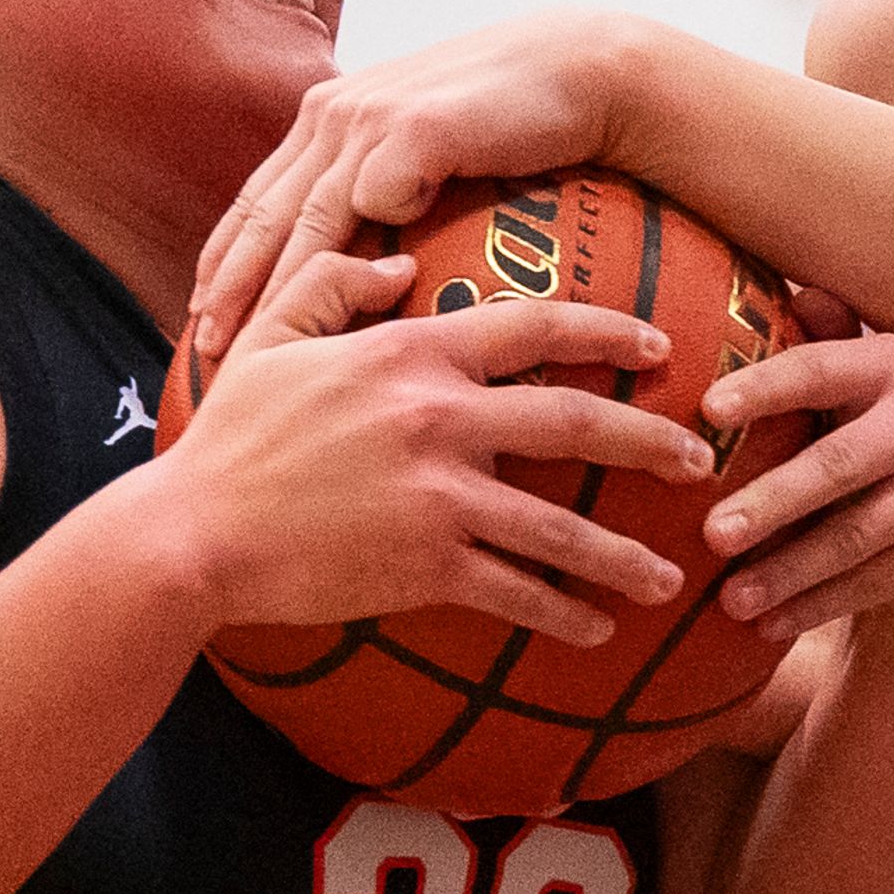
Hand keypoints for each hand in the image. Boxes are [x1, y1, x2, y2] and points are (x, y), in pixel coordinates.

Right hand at [151, 245, 711, 645]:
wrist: (191, 535)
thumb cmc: (231, 438)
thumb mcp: (272, 340)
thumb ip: (332, 287)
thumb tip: (394, 263)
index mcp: (410, 357)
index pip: (533, 327)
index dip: (607, 331)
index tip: (661, 343)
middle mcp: (437, 419)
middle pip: (575, 420)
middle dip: (651, 438)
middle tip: (702, 458)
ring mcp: (437, 497)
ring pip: (560, 525)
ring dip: (624, 554)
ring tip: (673, 577)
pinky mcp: (424, 566)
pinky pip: (516, 593)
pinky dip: (563, 614)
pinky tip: (598, 631)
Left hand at [188, 14, 643, 365]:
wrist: (581, 71)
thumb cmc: (509, 118)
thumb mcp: (422, 144)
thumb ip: (380, 179)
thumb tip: (359, 247)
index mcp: (326, 115)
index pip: (257, 200)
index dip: (225, 260)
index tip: (201, 319)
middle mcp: (336, 113)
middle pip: (265, 214)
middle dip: (229, 286)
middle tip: (202, 348)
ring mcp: (373, 120)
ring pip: (306, 221)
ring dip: (275, 290)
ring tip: (253, 345)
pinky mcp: (418, 132)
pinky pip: (374, 207)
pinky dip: (358, 265)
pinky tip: (351, 316)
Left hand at [696, 290, 893, 643]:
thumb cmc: (867, 446)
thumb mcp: (842, 396)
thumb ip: (812, 345)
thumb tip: (780, 286)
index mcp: (891, 362)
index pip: (821, 368)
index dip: (765, 386)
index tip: (707, 410)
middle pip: (840, 462)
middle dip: (772, 501)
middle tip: (711, 534)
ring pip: (858, 533)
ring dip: (789, 570)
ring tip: (729, 600)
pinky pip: (875, 580)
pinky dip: (817, 604)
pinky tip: (769, 624)